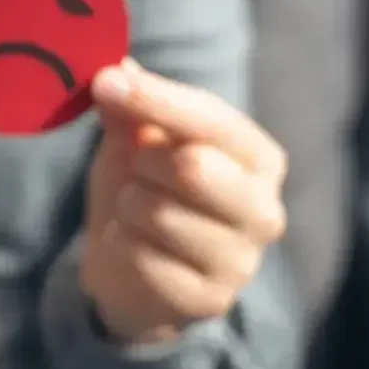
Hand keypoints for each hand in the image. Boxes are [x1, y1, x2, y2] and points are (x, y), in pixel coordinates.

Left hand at [81, 59, 286, 343]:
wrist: (129, 276)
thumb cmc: (142, 193)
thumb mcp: (133, 144)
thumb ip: (132, 109)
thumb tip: (119, 67)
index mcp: (257, 158)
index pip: (209, 119)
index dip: (155, 97)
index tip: (105, 81)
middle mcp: (264, 209)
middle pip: (192, 165)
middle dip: (143, 161)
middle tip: (135, 168)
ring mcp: (242, 261)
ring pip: (157, 212)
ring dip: (127, 207)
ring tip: (136, 214)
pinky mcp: (209, 300)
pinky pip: (142, 256)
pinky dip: (121, 245)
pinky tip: (133, 249)